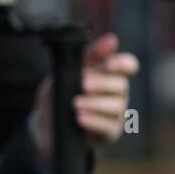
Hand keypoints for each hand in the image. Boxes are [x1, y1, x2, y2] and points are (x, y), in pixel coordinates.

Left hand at [31, 33, 139, 164]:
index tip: (109, 63)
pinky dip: (93, 121)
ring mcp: (115, 115)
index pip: (128, 66)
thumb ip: (88, 56)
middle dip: (102, 84)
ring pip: (116, 107)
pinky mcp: (109, 134)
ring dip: (95, 103)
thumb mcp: (67, 72)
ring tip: (75, 103)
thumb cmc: (61, 94)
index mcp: (109, 75)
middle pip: (121, 85)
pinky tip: (80, 118)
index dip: (123, 64)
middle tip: (83, 84)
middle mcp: (117, 94)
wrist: (46, 125)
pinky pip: (108, 127)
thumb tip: (112, 39)